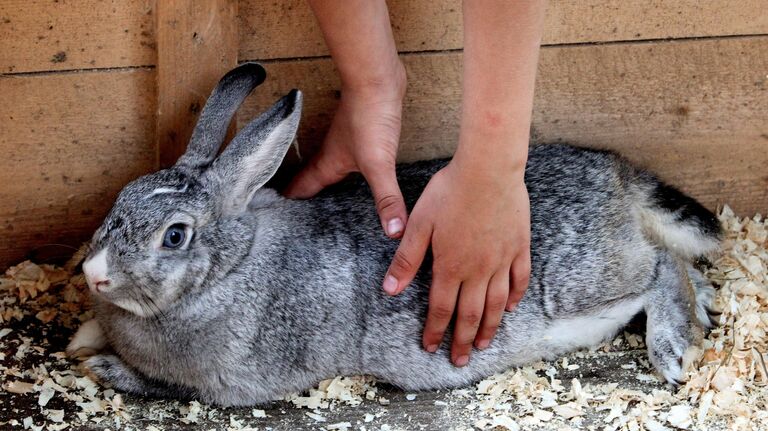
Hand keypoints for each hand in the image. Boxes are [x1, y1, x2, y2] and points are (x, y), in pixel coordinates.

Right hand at [284, 65, 408, 237]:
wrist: (377, 78)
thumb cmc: (369, 116)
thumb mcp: (378, 164)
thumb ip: (386, 199)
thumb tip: (394, 233)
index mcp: (327, 165)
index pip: (300, 190)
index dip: (287, 206)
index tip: (276, 226)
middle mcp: (331, 156)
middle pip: (310, 182)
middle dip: (302, 201)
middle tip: (295, 222)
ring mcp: (345, 144)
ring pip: (327, 169)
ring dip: (322, 185)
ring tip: (322, 204)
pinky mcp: (361, 134)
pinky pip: (348, 159)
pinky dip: (346, 172)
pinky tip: (357, 176)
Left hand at [382, 156, 530, 366]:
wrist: (489, 168)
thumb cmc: (450, 191)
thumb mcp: (420, 223)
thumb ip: (407, 259)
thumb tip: (389, 290)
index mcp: (451, 265)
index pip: (441, 308)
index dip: (435, 331)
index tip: (430, 348)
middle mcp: (478, 269)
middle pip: (470, 314)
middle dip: (462, 340)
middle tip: (460, 361)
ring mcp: (502, 259)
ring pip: (497, 303)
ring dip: (489, 327)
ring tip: (484, 344)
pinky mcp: (519, 246)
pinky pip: (519, 279)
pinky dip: (515, 297)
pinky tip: (511, 308)